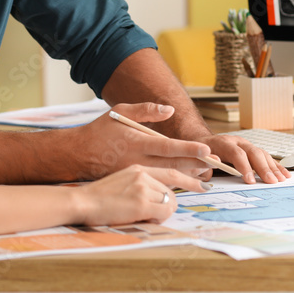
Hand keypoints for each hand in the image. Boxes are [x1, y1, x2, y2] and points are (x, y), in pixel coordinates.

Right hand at [73, 164, 206, 225]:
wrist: (81, 202)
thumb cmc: (98, 193)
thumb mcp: (121, 174)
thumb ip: (141, 173)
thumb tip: (162, 183)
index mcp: (137, 162)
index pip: (168, 161)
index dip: (187, 164)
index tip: (202, 166)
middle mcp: (141, 171)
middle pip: (175, 175)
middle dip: (193, 180)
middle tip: (206, 187)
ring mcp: (142, 187)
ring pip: (170, 198)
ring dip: (164, 208)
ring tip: (149, 213)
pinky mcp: (140, 203)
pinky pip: (163, 211)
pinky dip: (159, 217)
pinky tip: (146, 218)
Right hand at [74, 102, 213, 179]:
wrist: (77, 155)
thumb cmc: (100, 130)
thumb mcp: (120, 112)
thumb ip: (146, 110)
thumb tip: (170, 109)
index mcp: (135, 142)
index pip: (167, 147)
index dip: (188, 149)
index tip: (206, 150)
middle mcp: (136, 161)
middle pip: (172, 165)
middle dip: (196, 165)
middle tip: (216, 164)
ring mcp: (134, 175)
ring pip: (167, 178)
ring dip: (188, 176)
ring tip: (207, 175)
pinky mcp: (132, 183)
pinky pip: (156, 184)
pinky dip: (173, 183)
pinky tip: (186, 182)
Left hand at [198, 134, 289, 183]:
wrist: (203, 142)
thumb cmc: (200, 153)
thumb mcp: (195, 158)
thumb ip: (202, 165)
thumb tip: (209, 171)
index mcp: (222, 142)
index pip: (236, 152)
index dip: (244, 166)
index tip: (250, 180)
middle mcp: (237, 141)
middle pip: (253, 152)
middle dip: (262, 168)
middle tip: (270, 182)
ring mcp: (246, 145)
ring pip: (262, 154)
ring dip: (272, 168)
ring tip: (280, 180)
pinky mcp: (252, 150)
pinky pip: (267, 157)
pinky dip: (276, 166)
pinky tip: (285, 174)